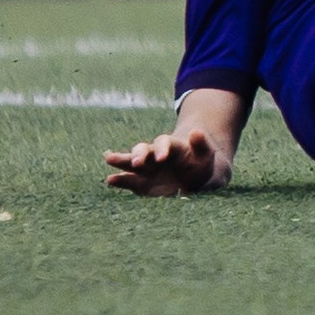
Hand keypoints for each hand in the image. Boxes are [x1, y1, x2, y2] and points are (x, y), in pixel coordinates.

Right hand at [102, 129, 218, 195]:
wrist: (195, 176)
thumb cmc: (200, 161)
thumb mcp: (205, 153)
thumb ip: (201, 144)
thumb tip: (196, 132)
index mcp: (172, 146)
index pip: (164, 143)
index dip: (162, 149)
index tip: (162, 158)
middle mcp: (155, 154)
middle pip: (143, 149)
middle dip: (138, 154)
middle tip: (136, 162)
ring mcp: (146, 168)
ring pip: (131, 162)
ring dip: (121, 160)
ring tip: (109, 158)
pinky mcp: (141, 182)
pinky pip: (129, 180)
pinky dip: (120, 180)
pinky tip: (110, 180)